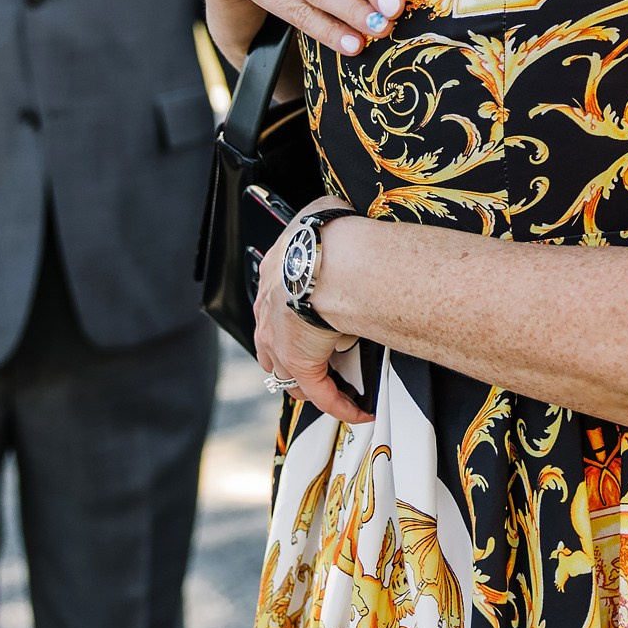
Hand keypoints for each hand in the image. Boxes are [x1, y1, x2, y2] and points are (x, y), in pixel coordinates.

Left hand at [252, 199, 370, 424]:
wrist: (330, 258)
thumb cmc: (329, 232)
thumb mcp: (321, 216)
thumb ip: (327, 222)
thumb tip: (340, 215)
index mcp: (273, 269)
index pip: (275, 300)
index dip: (292, 313)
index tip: (312, 316)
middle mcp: (268, 308)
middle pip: (272, 342)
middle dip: (290, 354)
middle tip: (321, 359)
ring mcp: (280, 339)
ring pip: (288, 371)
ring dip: (311, 381)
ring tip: (338, 387)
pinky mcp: (300, 363)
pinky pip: (321, 392)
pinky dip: (341, 404)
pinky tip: (359, 411)